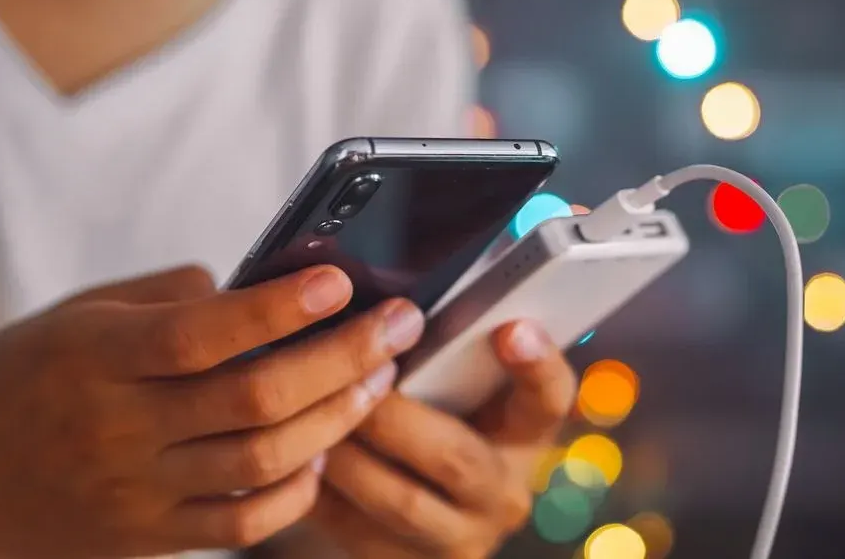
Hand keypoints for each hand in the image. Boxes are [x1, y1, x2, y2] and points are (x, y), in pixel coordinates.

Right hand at [0, 265, 424, 557]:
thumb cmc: (10, 384)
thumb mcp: (72, 318)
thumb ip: (163, 301)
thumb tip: (253, 289)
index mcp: (94, 359)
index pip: (202, 333)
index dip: (279, 307)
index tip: (340, 281)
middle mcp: (119, 429)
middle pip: (254, 398)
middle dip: (342, 358)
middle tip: (396, 325)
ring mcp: (137, 492)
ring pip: (262, 462)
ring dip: (335, 418)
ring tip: (379, 379)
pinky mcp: (150, 536)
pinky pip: (242, 525)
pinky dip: (296, 491)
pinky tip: (325, 452)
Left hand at [308, 321, 576, 558]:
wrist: (423, 507)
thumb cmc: (433, 416)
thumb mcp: (455, 387)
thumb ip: (445, 354)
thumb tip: (395, 308)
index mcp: (525, 433)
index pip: (549, 396)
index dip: (536, 364)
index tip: (510, 328)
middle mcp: (503, 492)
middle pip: (456, 457)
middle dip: (392, 416)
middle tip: (348, 377)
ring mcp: (460, 538)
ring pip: (399, 502)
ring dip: (347, 455)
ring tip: (305, 414)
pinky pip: (358, 534)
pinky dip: (322, 492)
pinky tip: (294, 456)